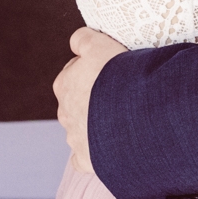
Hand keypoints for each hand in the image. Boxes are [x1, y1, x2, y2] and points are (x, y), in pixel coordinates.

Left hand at [53, 26, 126, 173]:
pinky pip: (83, 158)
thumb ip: (84, 39)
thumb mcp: (100, 45)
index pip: (74, 71)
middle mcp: (64, 111)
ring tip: (123, 118)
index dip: (95, 69)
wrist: (133, 115)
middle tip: (120, 93)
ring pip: (81, 128)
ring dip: (96, 124)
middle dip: (93, 98)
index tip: (113, 69)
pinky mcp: (84, 159)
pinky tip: (109, 148)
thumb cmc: (118, 77)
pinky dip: (92, 154)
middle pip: (77, 101)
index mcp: (64, 83)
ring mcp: (74, 137)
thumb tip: (76, 42)